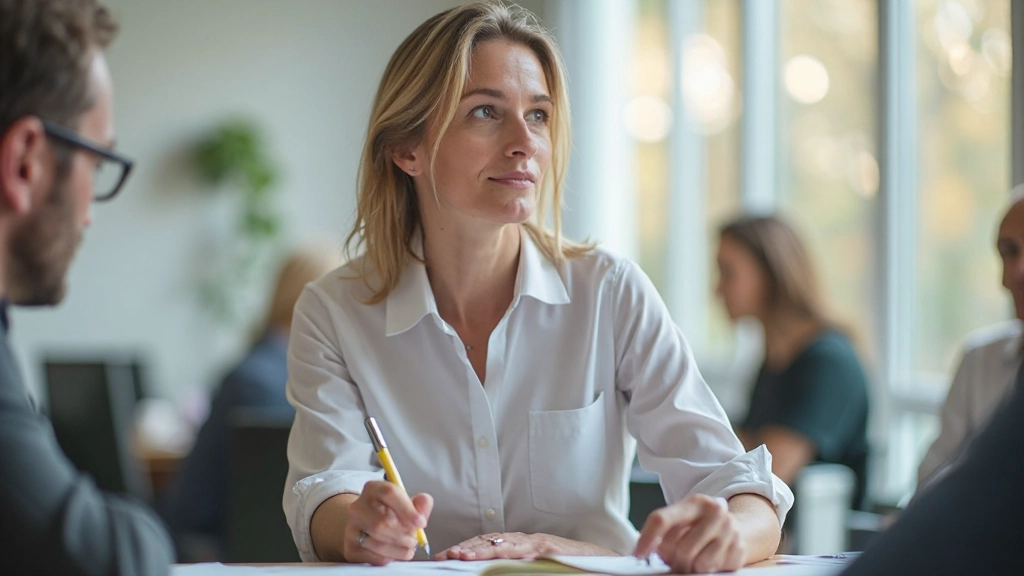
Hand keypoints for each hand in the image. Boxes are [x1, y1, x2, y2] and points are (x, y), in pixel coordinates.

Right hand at [342, 480, 432, 564]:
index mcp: (373, 489)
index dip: (408, 510)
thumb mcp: (407, 504)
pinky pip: (373, 556)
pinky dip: (390, 557)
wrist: (366, 527)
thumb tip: (423, 506)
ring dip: (399, 548)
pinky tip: (395, 552)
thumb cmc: (390, 513)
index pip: (389, 493)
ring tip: (408, 547)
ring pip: (378, 542)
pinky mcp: (350, 548)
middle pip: (382, 522)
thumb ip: (420, 504)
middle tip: (414, 539)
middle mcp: (357, 506)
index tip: (421, 523)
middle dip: (404, 534)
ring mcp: (351, 528)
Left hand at [435, 532, 614, 560]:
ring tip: (460, 555)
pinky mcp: (549, 548)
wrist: (600, 560)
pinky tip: (493, 554)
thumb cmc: (568, 566)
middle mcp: (525, 541)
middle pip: (489, 541)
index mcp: (520, 546)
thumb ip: (515, 566)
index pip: (487, 544)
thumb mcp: (535, 567)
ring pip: (502, 544)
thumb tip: (488, 571)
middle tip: (444, 556)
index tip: (445, 556)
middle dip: (465, 548)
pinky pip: (524, 550)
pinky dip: (507, 551)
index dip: (466, 549)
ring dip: (479, 549)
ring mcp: (536, 543)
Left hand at [634, 495, 746, 573]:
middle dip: (674, 559)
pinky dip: (705, 570)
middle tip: (674, 559)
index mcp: (694, 502)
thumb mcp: (682, 519)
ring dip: (690, 567)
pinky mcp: (739, 549)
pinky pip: (713, 570)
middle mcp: (715, 512)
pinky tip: (708, 559)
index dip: (646, 539)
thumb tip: (642, 552)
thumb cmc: (699, 525)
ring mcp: (730, 531)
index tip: (637, 554)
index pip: (662, 519)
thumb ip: (663, 531)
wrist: (736, 525)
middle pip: (681, 547)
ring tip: (692, 559)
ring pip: (698, 563)